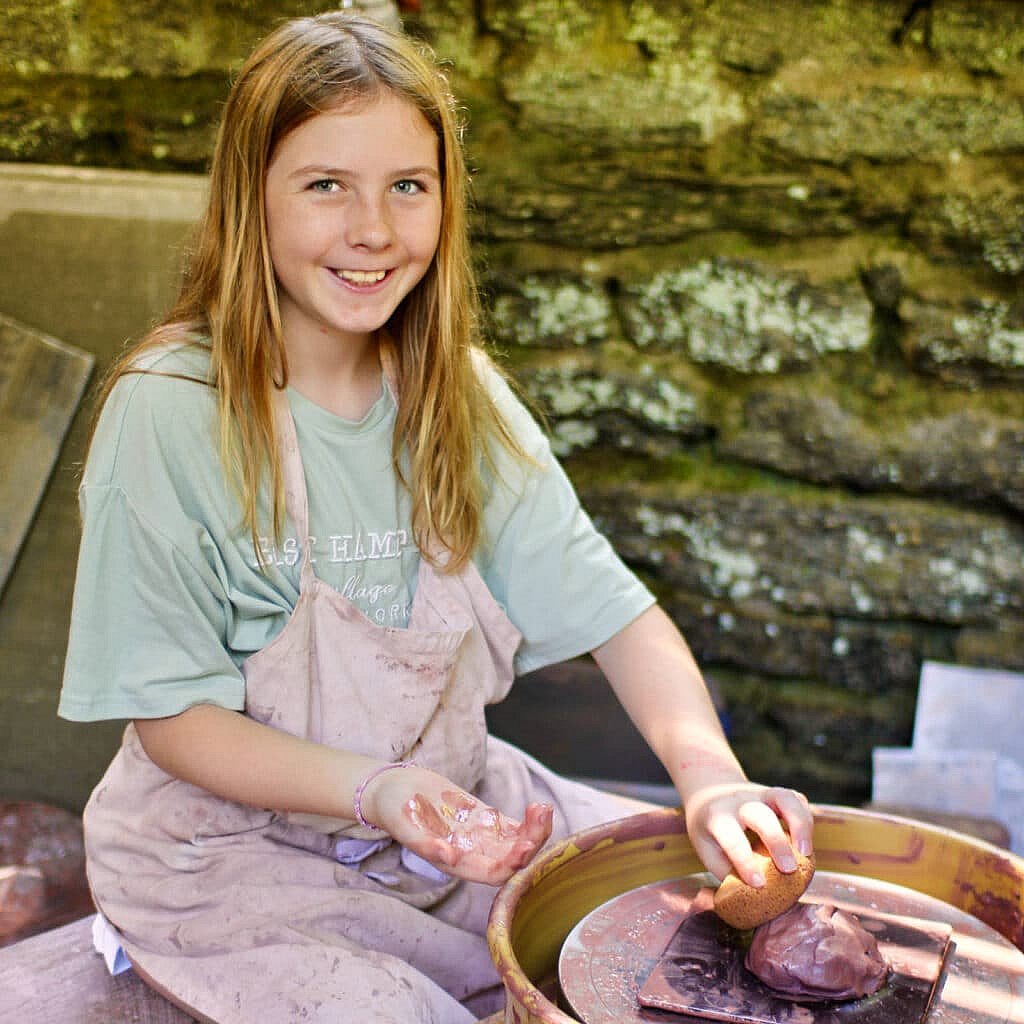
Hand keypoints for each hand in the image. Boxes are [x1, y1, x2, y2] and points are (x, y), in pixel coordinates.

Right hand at [360, 765, 553, 885]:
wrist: (394, 790)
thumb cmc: (394, 809)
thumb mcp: (404, 824)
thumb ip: (424, 843)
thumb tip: (449, 858)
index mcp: (454, 863)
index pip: (492, 874)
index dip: (511, 864)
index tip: (525, 846)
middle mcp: (471, 854)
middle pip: (511, 860)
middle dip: (532, 844)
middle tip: (542, 816)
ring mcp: (480, 837)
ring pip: (517, 843)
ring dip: (535, 831)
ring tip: (543, 809)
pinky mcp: (484, 820)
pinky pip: (512, 827)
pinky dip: (528, 821)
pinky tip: (538, 807)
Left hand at [683, 781, 813, 887]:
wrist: (708, 794)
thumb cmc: (710, 830)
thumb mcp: (707, 849)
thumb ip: (729, 871)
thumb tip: (754, 899)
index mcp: (717, 817)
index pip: (732, 838)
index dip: (745, 862)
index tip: (758, 884)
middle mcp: (739, 802)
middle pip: (761, 815)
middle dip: (777, 842)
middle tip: (789, 869)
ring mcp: (760, 794)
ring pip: (785, 798)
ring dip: (800, 824)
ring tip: (806, 854)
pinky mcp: (776, 795)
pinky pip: (796, 800)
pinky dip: (806, 819)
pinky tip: (806, 843)